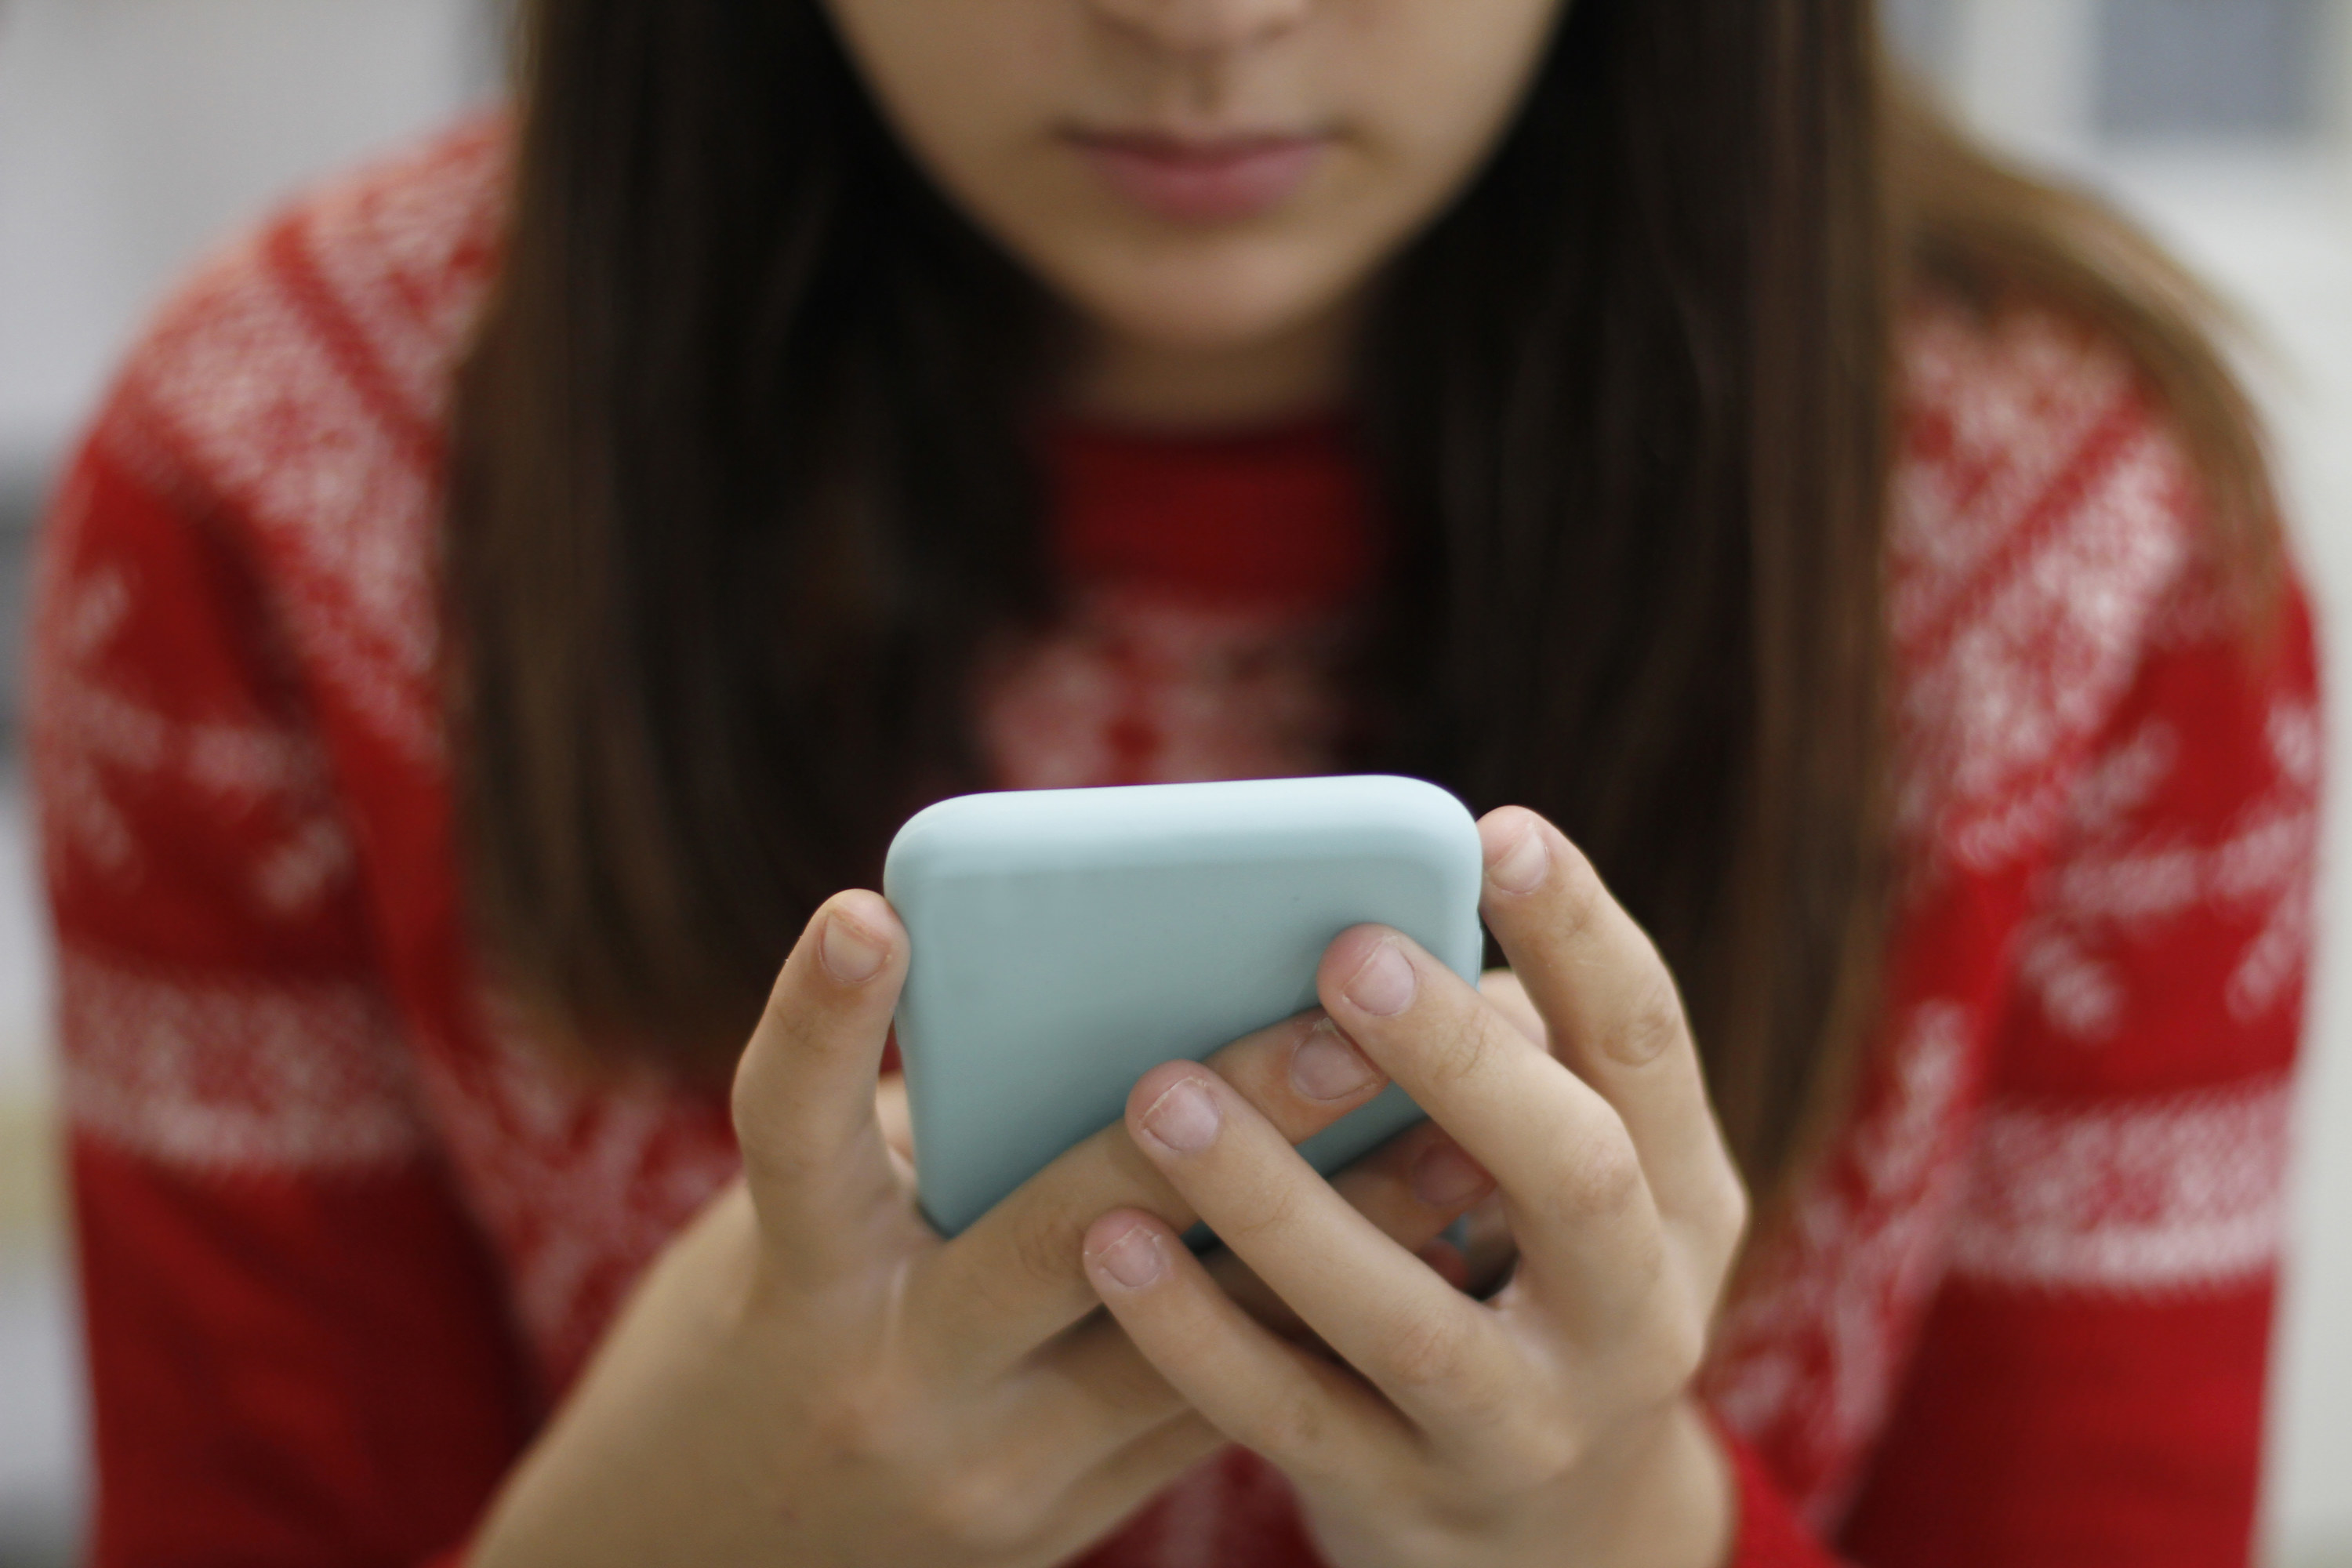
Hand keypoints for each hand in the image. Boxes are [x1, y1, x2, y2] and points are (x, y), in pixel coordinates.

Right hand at [470, 890, 1496, 1567]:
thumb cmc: (777, 1335)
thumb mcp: (807, 1234)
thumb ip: (939, 1137)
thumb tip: (1130, 1008)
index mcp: (797, 1280)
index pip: (792, 1136)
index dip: (822, 1026)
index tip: (870, 911)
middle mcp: (892, 1380)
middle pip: (1066, 1231)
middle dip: (1222, 1125)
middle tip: (1343, 1027)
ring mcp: (990, 1474)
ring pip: (1188, 1341)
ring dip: (1334, 1234)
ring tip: (1463, 1142)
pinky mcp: (1067, 1525)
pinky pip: (1208, 1409)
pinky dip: (1307, 1320)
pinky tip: (1424, 1254)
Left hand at [1079, 808, 1748, 1567]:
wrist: (1553, 1536)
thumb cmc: (1525, 1275)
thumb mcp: (1560, 1179)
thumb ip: (1494, 1062)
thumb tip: (1358, 923)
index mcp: (1682, 1194)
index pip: (1648, 1042)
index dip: (1581, 934)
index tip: (1495, 831)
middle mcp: (1637, 1314)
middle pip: (1572, 1177)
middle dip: (1458, 1060)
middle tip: (1344, 952)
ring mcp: (1529, 1425)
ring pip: (1409, 1319)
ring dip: (1281, 1202)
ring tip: (1162, 1095)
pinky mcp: (1412, 1497)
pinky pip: (1293, 1416)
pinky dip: (1198, 1333)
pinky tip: (1112, 1246)